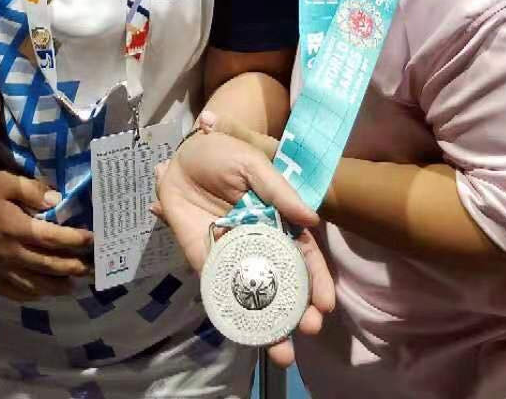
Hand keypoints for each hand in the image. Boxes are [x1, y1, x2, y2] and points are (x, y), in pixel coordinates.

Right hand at [0, 172, 94, 300]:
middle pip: (47, 264)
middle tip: (90, 268)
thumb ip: (32, 191)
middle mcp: (9, 252)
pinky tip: (40, 294)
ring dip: (55, 286)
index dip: (74, 240)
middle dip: (71, 266)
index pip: (52, 238)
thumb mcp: (5, 182)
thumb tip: (57, 201)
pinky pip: (11, 291)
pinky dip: (29, 295)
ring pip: (32, 283)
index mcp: (15, 228)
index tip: (92, 240)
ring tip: (72, 286)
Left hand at [153, 120, 334, 367]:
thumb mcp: (253, 165)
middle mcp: (259, 245)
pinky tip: (245, 334)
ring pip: (255, 296)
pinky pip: (221, 292)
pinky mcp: (206, 263)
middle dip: (297, 310)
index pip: (303, 257)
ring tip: (283, 351)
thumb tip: (310, 220)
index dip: (316, 280)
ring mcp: (233, 257)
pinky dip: (233, 314)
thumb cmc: (222, 155)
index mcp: (278, 223)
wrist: (180, 157)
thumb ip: (279, 192)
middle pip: (283, 283)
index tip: (326, 304)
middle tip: (309, 329)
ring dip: (269, 324)